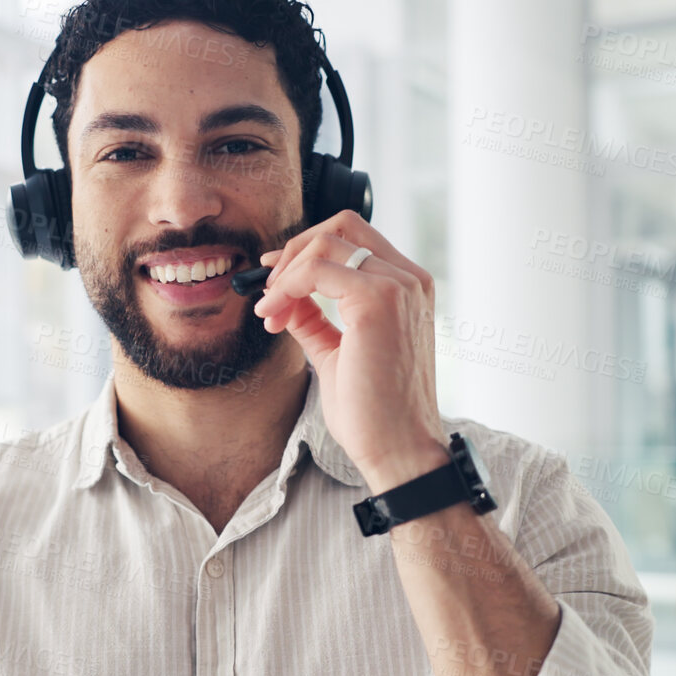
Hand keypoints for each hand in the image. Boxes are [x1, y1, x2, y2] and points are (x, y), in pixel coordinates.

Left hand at [251, 211, 445, 485]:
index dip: (306, 250)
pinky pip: (316, 268)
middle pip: (341, 225)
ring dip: (285, 272)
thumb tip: (284, 296)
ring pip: (326, 242)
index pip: (354, 238)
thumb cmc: (374, 413)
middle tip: (266, 290)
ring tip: (269, 312)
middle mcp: (409, 279)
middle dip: (294, 250)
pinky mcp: (379, 300)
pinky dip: (286, 286)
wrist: (398, 450)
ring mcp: (398, 286)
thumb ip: (314, 319)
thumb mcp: (335, 353)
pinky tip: (274, 316)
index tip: (272, 278)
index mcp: (407, 288)